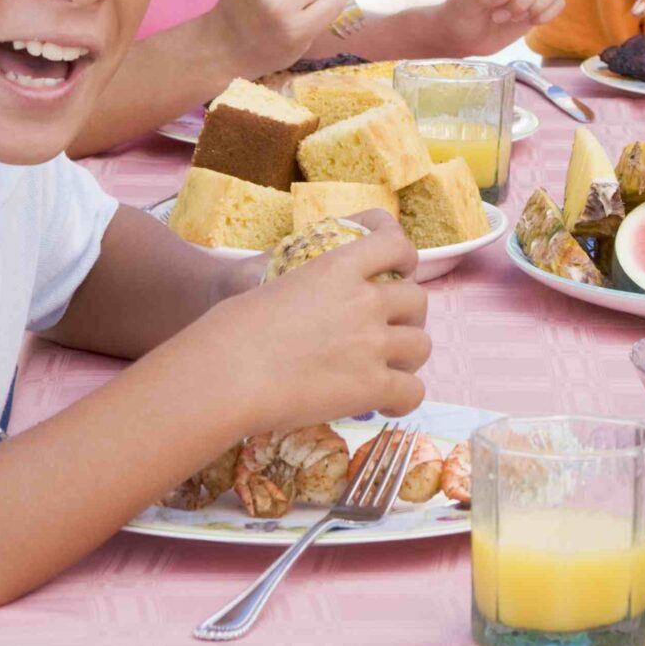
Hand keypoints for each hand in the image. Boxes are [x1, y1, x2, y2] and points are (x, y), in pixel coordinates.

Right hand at [187, 215, 428, 432]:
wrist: (222, 376)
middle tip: (386, 333)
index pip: (394, 242)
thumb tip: (306, 304)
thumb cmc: (226, 332)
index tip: (400, 268)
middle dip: (407, 316)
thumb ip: (301, 287)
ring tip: (386, 370)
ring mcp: (372, 342)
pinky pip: (413, 391)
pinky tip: (383, 403)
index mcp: (336, 266)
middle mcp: (363, 300)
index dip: (405, 255)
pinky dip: (404, 398)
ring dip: (408, 357)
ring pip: (422, 344)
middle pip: (417, 299)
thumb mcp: (266, 285)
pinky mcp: (372, 385)